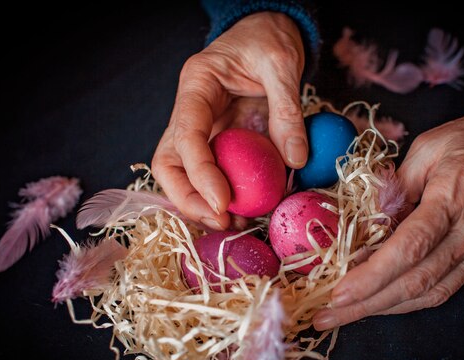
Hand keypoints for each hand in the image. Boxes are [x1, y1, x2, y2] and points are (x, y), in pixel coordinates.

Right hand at [152, 12, 306, 229]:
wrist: (268, 32)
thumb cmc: (268, 39)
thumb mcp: (282, 64)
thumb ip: (287, 109)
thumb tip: (294, 160)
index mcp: (197, 85)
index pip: (186, 135)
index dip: (200, 173)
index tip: (224, 201)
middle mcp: (190, 110)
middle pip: (168, 163)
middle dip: (188, 198)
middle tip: (222, 221)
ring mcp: (202, 128)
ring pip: (182, 174)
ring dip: (200, 205)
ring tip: (234, 224)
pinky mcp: (217, 141)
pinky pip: (211, 173)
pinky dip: (221, 197)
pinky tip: (242, 212)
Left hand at [314, 108, 463, 329]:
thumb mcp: (425, 148)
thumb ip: (394, 188)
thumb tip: (365, 224)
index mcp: (454, 197)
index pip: (410, 247)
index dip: (372, 275)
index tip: (339, 292)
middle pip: (415, 281)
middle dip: (367, 304)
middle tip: (328, 316)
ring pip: (430, 293)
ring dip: (384, 309)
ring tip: (345, 315)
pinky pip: (445, 288)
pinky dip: (410, 300)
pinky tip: (382, 304)